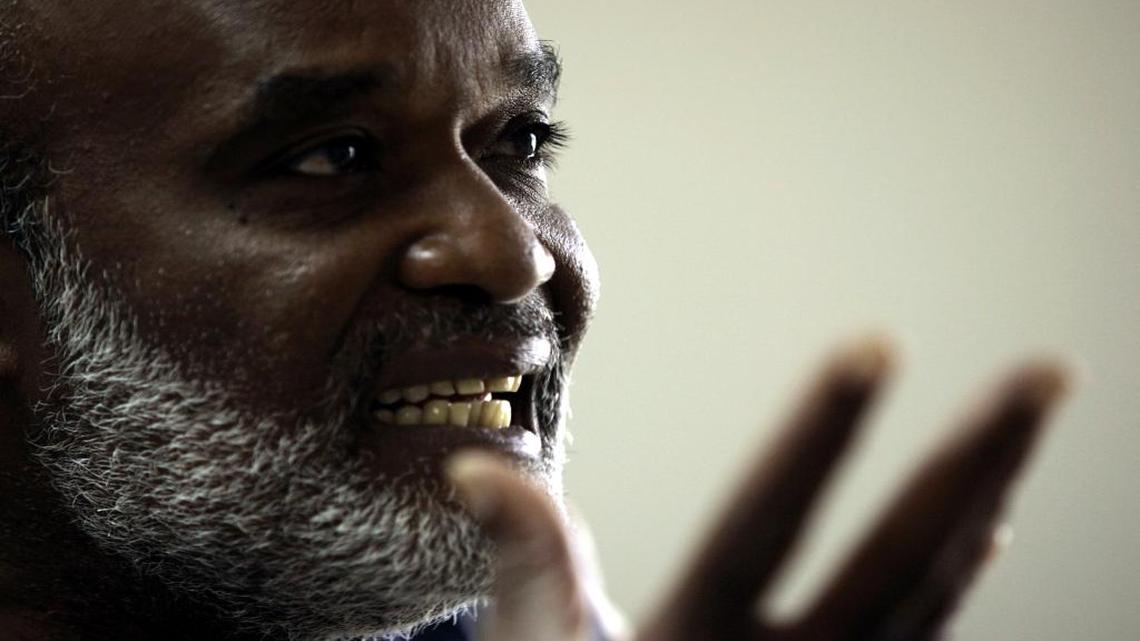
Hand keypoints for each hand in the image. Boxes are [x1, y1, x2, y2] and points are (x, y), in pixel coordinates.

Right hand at [446, 337, 1069, 640]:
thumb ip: (526, 558)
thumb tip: (483, 470)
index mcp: (698, 637)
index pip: (770, 519)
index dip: (820, 433)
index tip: (876, 346)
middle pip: (900, 559)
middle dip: (972, 459)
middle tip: (1047, 376)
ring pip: (932, 594)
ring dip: (986, 502)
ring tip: (1025, 424)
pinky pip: (923, 635)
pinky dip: (959, 576)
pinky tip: (985, 527)